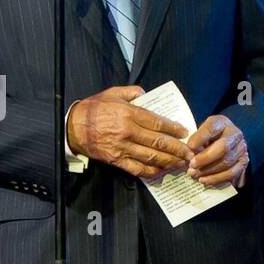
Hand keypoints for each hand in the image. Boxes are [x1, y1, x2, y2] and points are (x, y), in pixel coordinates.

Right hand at [67, 86, 191, 178]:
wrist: (72, 127)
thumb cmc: (92, 109)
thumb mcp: (112, 93)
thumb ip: (132, 92)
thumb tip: (147, 95)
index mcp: (128, 114)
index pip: (158, 123)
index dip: (174, 129)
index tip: (185, 132)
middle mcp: (128, 132)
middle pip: (159, 142)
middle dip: (178, 148)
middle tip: (190, 152)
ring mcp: (122, 148)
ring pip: (152, 157)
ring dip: (169, 161)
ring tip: (181, 162)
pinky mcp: (117, 160)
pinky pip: (138, 169)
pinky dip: (152, 171)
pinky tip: (162, 171)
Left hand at [187, 113, 248, 188]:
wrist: (226, 142)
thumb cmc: (209, 137)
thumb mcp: (201, 132)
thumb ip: (196, 139)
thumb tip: (188, 152)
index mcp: (222, 122)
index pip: (212, 128)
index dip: (200, 137)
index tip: (189, 146)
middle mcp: (235, 134)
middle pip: (223, 148)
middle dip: (205, 158)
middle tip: (191, 164)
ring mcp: (241, 149)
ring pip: (226, 162)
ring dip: (208, 170)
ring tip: (194, 174)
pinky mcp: (243, 162)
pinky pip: (231, 173)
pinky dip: (216, 179)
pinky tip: (204, 180)